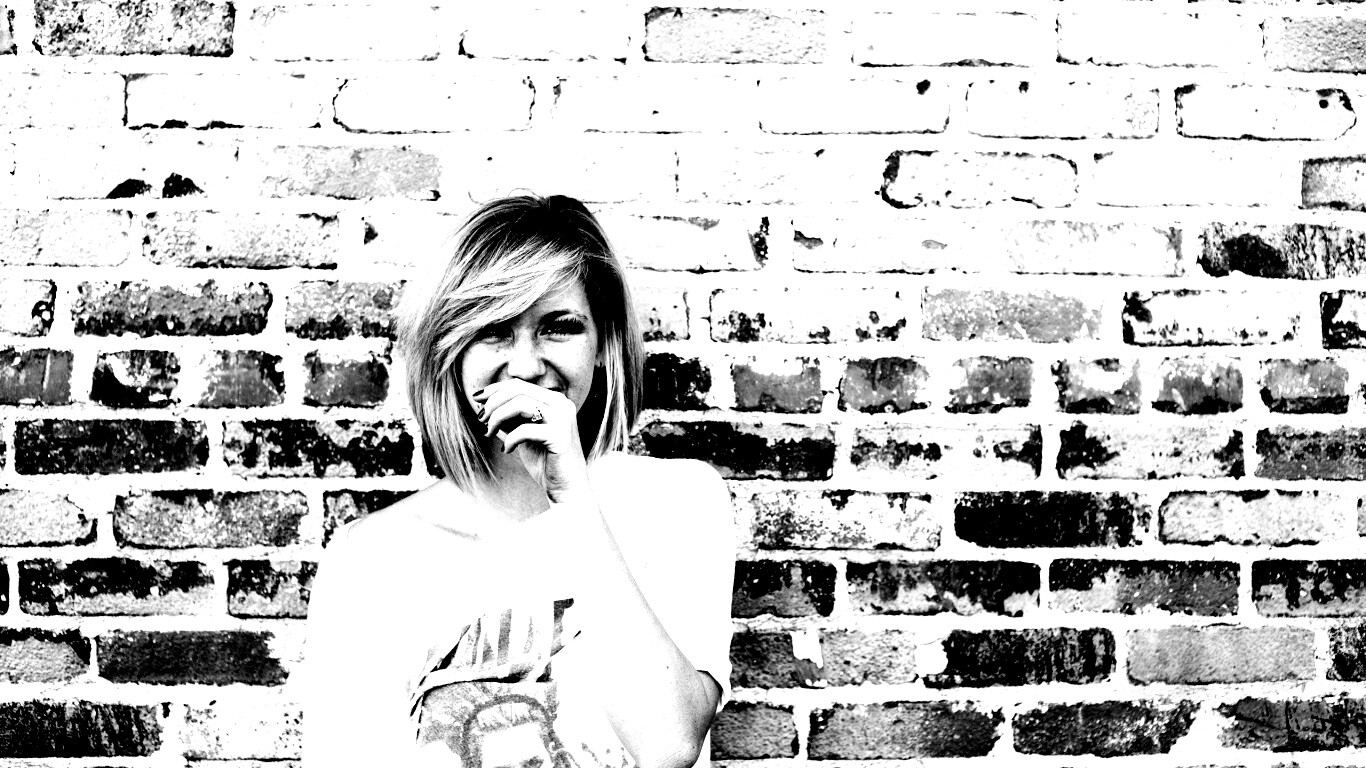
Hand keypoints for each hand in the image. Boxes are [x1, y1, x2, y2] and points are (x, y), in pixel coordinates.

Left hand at [472, 380, 591, 502]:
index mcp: (554, 400)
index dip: (494, 389)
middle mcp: (562, 404)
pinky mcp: (560, 436)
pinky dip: (510, 439)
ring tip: (489, 433)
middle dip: (493, 403)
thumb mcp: (523, 434)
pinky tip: (507, 450)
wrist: (567, 488)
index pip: (519, 385)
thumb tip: (484, 403)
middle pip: (517, 390)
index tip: (477, 400)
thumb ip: (510, 418)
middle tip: (481, 420)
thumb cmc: (545, 462)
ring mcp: (563, 418)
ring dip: (497, 418)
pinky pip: (525, 430)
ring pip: (520, 404)